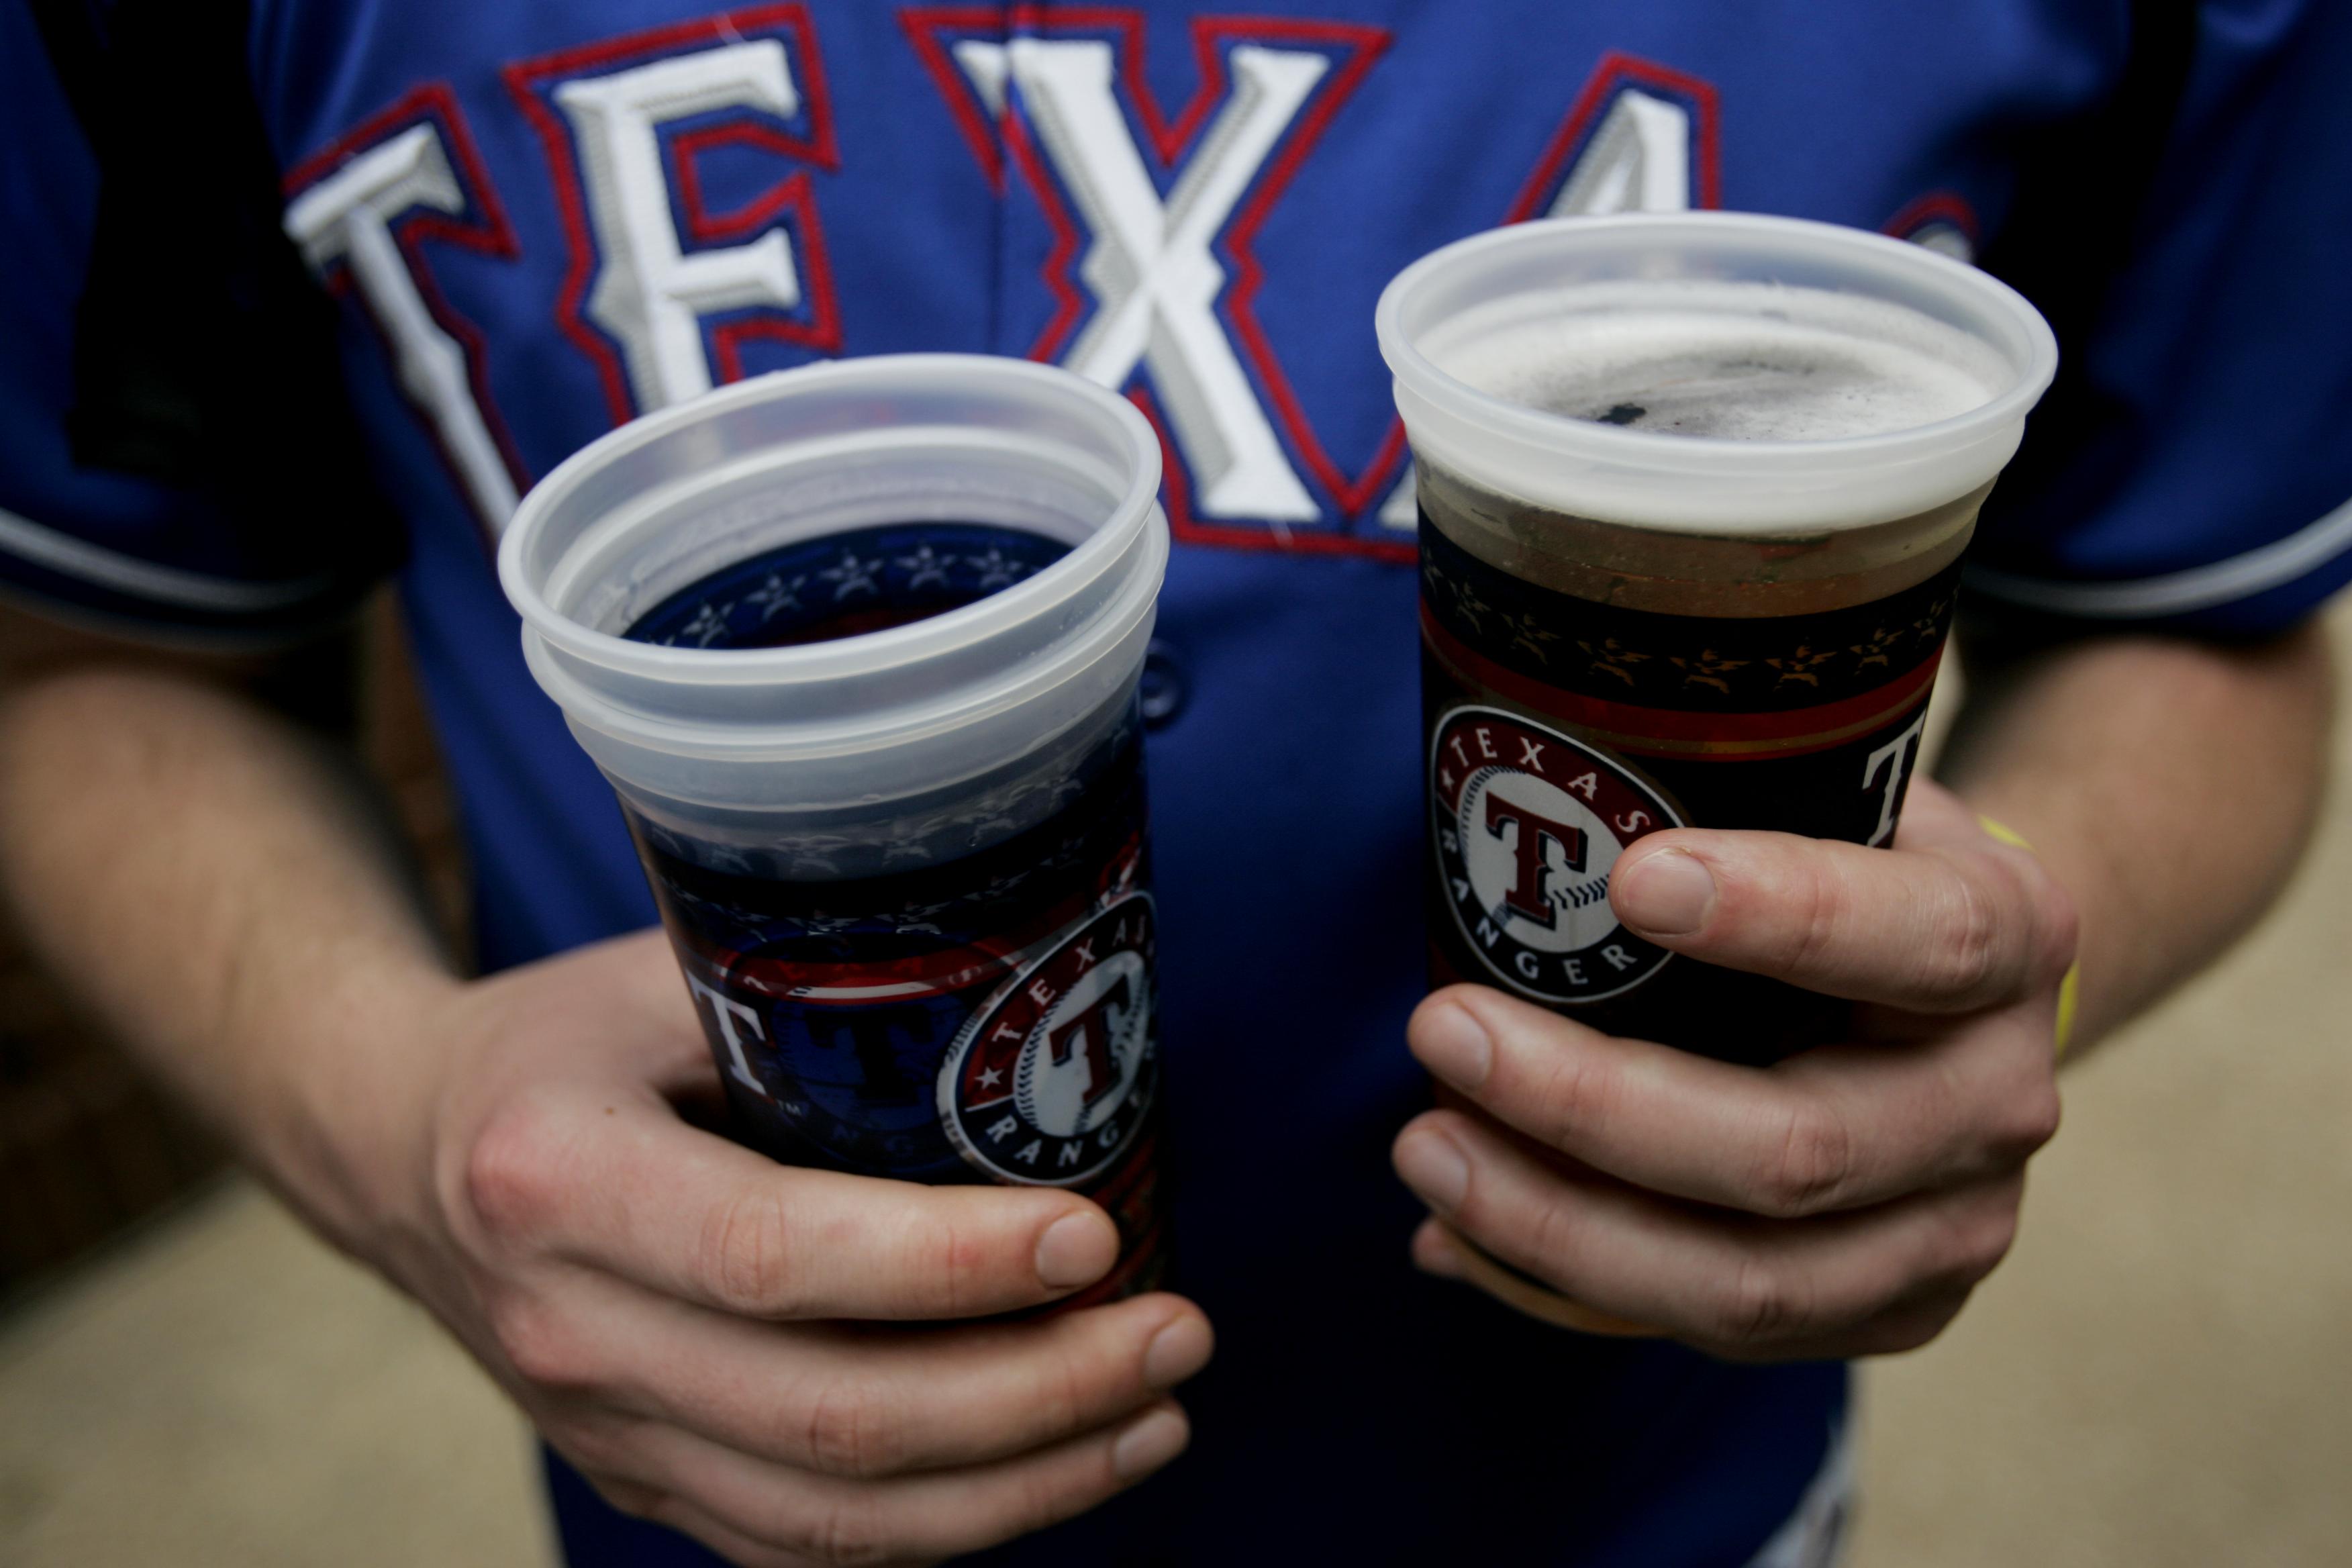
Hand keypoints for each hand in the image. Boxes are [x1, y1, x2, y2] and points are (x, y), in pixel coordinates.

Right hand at [355, 930, 1210, 1566]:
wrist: (397, 1148)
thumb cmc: (561, 1038)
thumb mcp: (658, 966)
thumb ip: (810, 979)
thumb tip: (1032, 985)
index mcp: (558, 1179)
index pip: (774, 1255)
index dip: (946, 1266)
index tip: (1090, 1237)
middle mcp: (569, 1331)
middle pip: (828, 1417)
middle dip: (1033, 1392)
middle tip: (1175, 1331)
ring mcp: (603, 1430)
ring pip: (832, 1517)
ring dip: (1019, 1483)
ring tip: (1155, 1415)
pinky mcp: (642, 1479)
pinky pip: (806, 1546)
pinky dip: (946, 1527)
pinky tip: (1058, 1470)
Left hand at [1391, 779, 2075, 1359]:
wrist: (1956, 993)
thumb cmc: (1853, 867)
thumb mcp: (1840, 793)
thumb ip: (1723, 793)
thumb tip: (1514, 799)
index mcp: (2011, 939)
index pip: (1923, 939)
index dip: (1782, 915)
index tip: (1628, 878)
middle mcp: (2000, 1102)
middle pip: (1798, 1148)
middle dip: (1594, 1104)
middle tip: (1443, 1030)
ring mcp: (1953, 1231)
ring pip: (1747, 1279)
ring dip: (1557, 1222)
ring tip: (1425, 1146)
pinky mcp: (1888, 1313)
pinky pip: (1710, 1331)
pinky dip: (1563, 1287)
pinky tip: (1456, 1230)